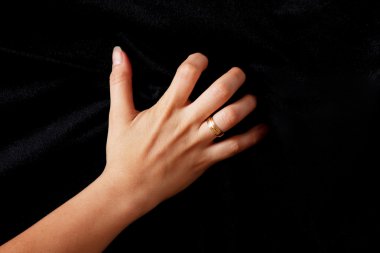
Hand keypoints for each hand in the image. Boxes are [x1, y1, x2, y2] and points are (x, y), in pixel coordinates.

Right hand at [103, 47, 267, 211]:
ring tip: (252, 97)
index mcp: (166, 109)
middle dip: (234, 77)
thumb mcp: (119, 115)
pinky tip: (262, 129)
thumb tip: (118, 52)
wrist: (130, 189)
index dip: (198, 60)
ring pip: (231, 117)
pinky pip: (234, 147)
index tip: (202, 59)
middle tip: (239, 72)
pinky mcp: (205, 160)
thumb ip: (120, 82)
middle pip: (219, 92)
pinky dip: (252, 137)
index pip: (188, 74)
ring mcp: (198, 142)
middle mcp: (186, 123)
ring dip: (246, 104)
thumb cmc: (123, 152)